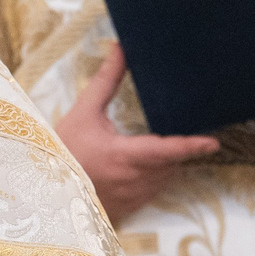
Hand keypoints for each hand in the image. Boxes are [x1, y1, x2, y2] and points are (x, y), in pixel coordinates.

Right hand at [58, 44, 218, 223]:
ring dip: (168, 162)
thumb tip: (120, 49)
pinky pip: (156, 189)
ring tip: (159, 144)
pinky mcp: (131, 207)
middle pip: (172, 163)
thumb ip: (106, 81)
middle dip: (178, 147)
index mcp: (123, 156)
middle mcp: (133, 180)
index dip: (190, 146)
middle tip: (188, 129)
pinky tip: (146, 164)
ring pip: (166, 177)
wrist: (43, 189)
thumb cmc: (62, 151)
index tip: (211, 141)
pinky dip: (157, 176)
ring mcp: (133, 197)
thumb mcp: (83, 113)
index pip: (166, 150)